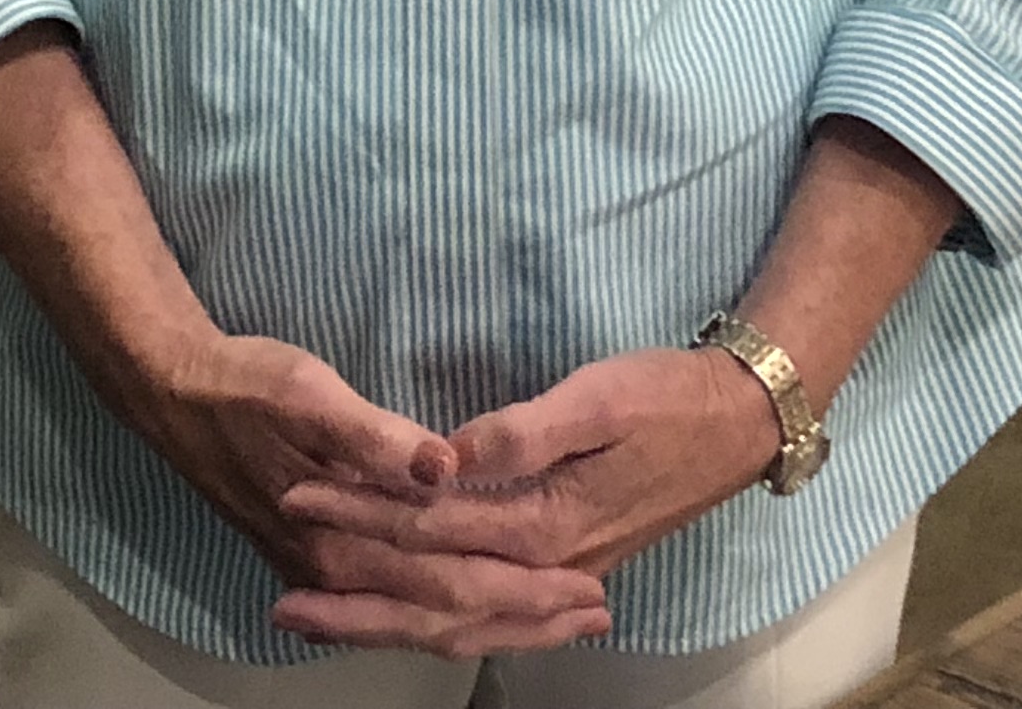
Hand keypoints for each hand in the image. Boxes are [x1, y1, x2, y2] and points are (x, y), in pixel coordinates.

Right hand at [123, 328, 609, 656]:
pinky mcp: (316, 561)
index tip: (588, 586)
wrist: (173, 396)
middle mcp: (337, 571)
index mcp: (345, 537)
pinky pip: (396, 610)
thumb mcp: (309, 394)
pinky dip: (445, 619)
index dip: (525, 589)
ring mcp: (324, 573)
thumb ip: (376, 439)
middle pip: (449, 614)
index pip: (455, 581)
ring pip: (424, 622)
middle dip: (527, 619)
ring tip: (558, 623)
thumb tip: (443, 468)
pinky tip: (470, 616)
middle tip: (597, 614)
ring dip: (495, 624)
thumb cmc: (246, 385)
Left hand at [279, 346, 775, 624]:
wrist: (739, 423)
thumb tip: (448, 455)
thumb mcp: (599, 398)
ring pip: (462, 621)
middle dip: (356, 604)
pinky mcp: (566, 564)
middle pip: (436, 601)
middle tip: (282, 604)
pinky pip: (490, 614)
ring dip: (388, 624)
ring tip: (320, 621)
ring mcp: (561, 572)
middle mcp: (549, 563)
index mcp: (548, 523)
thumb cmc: (669, 398)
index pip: (432, 531)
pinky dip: (440, 623)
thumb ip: (524, 431)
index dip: (361, 516)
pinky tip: (404, 620)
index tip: (299, 498)